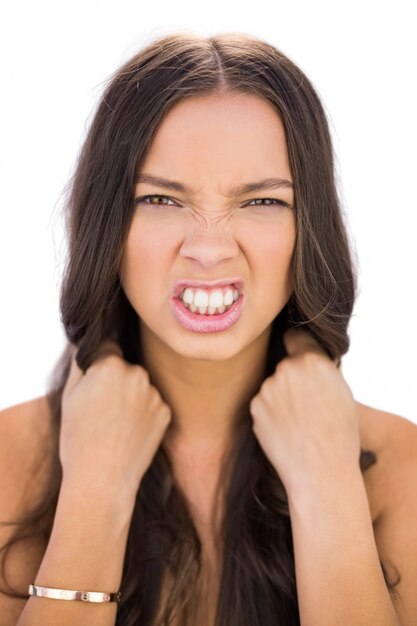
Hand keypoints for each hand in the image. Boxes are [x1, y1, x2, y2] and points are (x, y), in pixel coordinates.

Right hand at [60, 340, 171, 505]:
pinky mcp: (166, 412)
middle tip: (101, 409)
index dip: (98, 365)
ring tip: (115, 425)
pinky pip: (152, 405)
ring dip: (131, 397)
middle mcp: (137, 373)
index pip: (106, 347)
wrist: (102, 480)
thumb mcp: (70, 395)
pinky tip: (129, 433)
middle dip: (115, 381)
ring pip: (139, 387)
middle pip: (125, 368)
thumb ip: (81, 363)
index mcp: (110, 364)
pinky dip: (143, 414)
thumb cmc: (79, 439)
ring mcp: (154, 393)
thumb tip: (87, 345)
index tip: (93, 383)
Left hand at [249, 328, 359, 494]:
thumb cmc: (340, 434)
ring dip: (281, 397)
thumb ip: (321, 369)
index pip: (296, 335)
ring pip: (273, 386)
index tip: (297, 349)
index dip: (297, 343)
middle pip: (285, 365)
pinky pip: (264, 404)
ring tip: (299, 422)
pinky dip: (271, 413)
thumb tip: (307, 359)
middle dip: (293, 378)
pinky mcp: (254, 407)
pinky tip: (287, 431)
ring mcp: (267, 388)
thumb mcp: (341, 391)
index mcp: (312, 360)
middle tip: (308, 403)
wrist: (321, 471)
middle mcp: (286, 369)